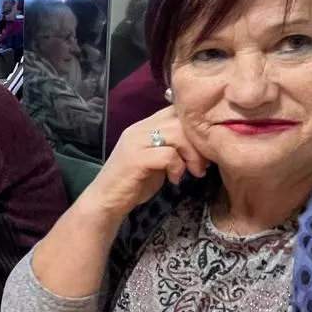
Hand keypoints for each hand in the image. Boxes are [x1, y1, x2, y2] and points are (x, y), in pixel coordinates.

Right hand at [79, 106, 209, 221]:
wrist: (106, 202)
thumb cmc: (133, 184)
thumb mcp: (157, 160)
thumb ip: (171, 147)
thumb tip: (200, 143)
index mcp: (144, 126)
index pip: (175, 109)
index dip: (194, 125)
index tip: (204, 147)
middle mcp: (138, 129)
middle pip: (180, 120)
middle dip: (199, 143)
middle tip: (203, 164)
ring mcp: (135, 142)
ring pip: (176, 134)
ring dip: (192, 155)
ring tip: (194, 172)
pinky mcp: (135, 159)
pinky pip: (168, 155)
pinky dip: (178, 167)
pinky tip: (174, 179)